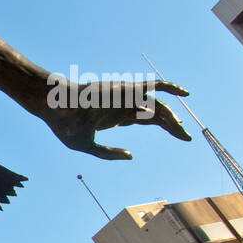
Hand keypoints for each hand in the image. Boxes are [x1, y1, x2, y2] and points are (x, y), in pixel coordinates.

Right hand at [26, 73, 191, 159]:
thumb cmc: (65, 125)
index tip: (177, 136)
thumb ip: (108, 153)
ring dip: (172, 117)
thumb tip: (132, 156)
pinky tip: (185, 93)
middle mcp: (124, 105)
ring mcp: (126, 97)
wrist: (55, 107)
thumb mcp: (86, 146)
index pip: (145, 119)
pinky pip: (154, 86)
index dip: (163, 126)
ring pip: (157, 105)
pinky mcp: (126, 90)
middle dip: (172, 124)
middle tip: (187, 137)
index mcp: (115, 116)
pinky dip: (170, 87)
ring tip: (183, 131)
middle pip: (156, 113)